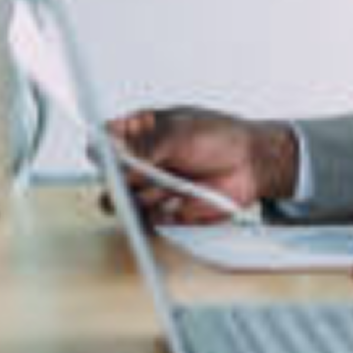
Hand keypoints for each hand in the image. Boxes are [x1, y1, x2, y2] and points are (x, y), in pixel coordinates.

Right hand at [105, 105, 296, 222]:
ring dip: (143, 195)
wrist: (251, 164)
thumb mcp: (181, 133)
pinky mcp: (163, 211)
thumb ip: (147, 145)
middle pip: (109, 175)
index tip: (111, 155)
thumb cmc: (219, 137)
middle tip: (142, 176)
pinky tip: (175, 204)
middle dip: (122, 178)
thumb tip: (119, 155)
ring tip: (168, 187)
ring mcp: (150, 187)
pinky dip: (156, 215)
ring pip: (124, 201)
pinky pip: (146, 220)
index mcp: (138, 132)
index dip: (102, 149)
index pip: (103, 141)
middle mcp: (140, 161)